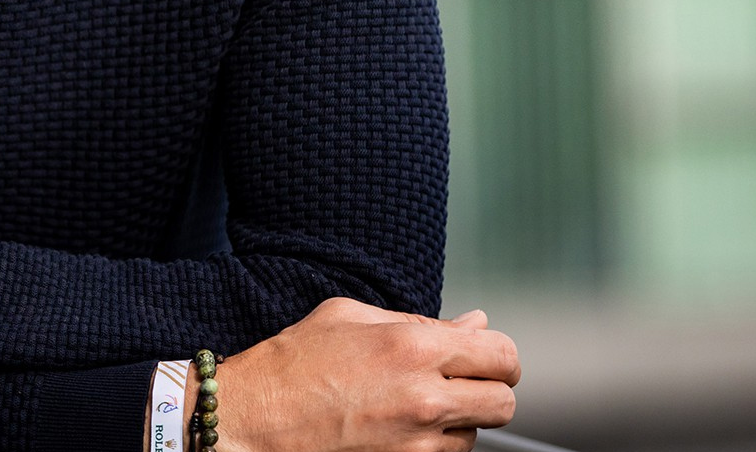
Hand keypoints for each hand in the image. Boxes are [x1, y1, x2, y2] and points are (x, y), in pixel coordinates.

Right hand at [209, 298, 518, 451]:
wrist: (252, 419)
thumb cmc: (293, 362)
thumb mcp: (351, 317)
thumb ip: (422, 320)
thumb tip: (476, 324)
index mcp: (413, 347)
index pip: (502, 356)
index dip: (500, 356)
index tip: (486, 359)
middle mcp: (423, 399)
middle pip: (503, 404)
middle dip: (488, 390)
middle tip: (459, 383)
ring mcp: (415, 446)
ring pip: (475, 437)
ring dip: (458, 422)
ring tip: (413, 406)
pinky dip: (434, 447)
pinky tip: (400, 430)